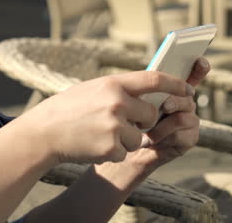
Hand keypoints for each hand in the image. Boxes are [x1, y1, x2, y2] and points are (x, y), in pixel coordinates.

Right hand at [20, 70, 195, 166]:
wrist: (44, 133)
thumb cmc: (67, 109)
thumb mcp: (92, 89)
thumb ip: (118, 89)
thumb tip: (148, 90)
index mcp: (113, 83)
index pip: (155, 79)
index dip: (175, 84)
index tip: (187, 90)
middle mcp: (117, 102)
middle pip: (152, 114)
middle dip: (145, 121)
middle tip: (127, 123)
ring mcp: (115, 126)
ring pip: (139, 136)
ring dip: (126, 139)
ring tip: (100, 134)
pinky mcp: (112, 148)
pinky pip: (125, 152)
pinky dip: (113, 152)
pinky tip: (94, 145)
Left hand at [133, 58, 210, 168]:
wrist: (130, 148)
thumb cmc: (131, 121)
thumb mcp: (134, 101)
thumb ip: (146, 90)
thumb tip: (151, 85)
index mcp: (173, 90)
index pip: (191, 74)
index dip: (199, 68)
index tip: (201, 61)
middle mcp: (185, 102)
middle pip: (186, 96)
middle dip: (173, 102)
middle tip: (163, 107)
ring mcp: (190, 120)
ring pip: (182, 117)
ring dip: (160, 126)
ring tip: (147, 132)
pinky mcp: (190, 138)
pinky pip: (180, 135)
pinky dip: (163, 139)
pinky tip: (153, 142)